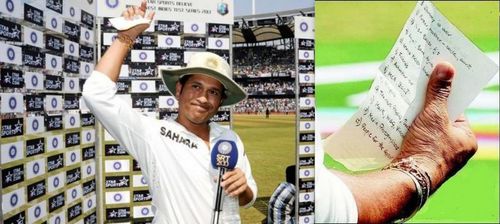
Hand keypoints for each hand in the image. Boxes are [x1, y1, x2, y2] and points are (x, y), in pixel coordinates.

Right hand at [120, 0, 154, 38]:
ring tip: (131, 20)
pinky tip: (127, 19)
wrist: (128, 35)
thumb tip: (153, 11)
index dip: (143, 4)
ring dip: (131, 13)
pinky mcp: (123, 16)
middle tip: (137, 16)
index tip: (144, 1)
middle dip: (137, 10)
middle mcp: (135, 15)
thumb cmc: (137, 31)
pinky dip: (126, 15)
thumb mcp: (146, 24)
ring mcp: (129, 15)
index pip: (142, 8)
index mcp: (141, 17)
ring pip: (130, 8)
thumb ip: (150, 17)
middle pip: (136, 7)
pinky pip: (125, 11)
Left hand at [221, 168, 247, 196]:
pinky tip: (230, 194)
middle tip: (222, 185)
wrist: (241, 184)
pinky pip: (240, 190)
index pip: (231, 172)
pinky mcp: (245, 186)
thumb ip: (221, 177)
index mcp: (236, 170)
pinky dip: (235, 192)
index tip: (223, 178)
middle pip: (233, 178)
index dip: (226, 175)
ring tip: (225, 191)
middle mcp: (241, 174)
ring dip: (230, 188)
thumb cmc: (233, 179)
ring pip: (236, 184)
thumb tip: (215, 179)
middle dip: (227, 182)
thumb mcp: (228, 176)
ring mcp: (244, 180)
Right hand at [397, 62, 476, 191]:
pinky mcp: (418, 162)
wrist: (408, 179)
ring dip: (414, 118)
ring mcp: (435, 158)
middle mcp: (454, 151)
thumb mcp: (434, 115)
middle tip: (416, 89)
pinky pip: (413, 140)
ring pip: (424, 130)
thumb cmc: (427, 149)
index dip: (446, 93)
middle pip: (439, 119)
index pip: (457, 110)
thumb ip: (439, 91)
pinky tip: (395, 123)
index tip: (435, 80)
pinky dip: (405, 131)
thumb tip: (447, 66)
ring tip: (403, 104)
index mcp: (466, 141)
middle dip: (426, 105)